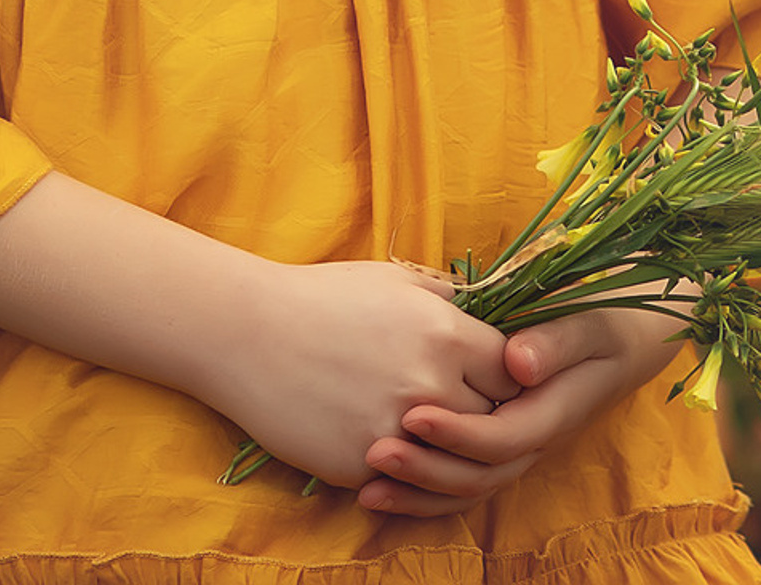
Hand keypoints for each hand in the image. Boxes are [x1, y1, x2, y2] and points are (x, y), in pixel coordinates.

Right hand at [202, 259, 520, 493]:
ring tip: (439, 438)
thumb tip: (486, 311)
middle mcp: (429, 384)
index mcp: (444, 332)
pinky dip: (407, 470)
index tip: (490, 376)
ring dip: (450, 451)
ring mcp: (397, 431)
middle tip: (470, 411)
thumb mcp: (394, 280)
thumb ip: (447, 298)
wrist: (248, 333)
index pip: (512, 371)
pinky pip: (408, 480)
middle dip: (483, 416)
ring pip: (454, 460)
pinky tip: (398, 452)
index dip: (505, 375)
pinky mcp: (363, 465)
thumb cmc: (324, 297)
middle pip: (492, 420)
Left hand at [356, 298, 689, 517]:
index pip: (502, 438)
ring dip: (419, 489)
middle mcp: (536, 435)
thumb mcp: (594, 318)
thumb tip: (518, 363)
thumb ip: (558, 339)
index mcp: (555, 408)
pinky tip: (385, 484)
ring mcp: (520, 439)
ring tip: (366, 482)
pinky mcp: (503, 433)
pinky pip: (465, 473)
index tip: (413, 416)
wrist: (635, 329)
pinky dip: (427, 485)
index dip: (457, 434)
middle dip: (426, 470)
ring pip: (469, 485)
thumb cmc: (612, 313)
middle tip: (374, 455)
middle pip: (479, 475)